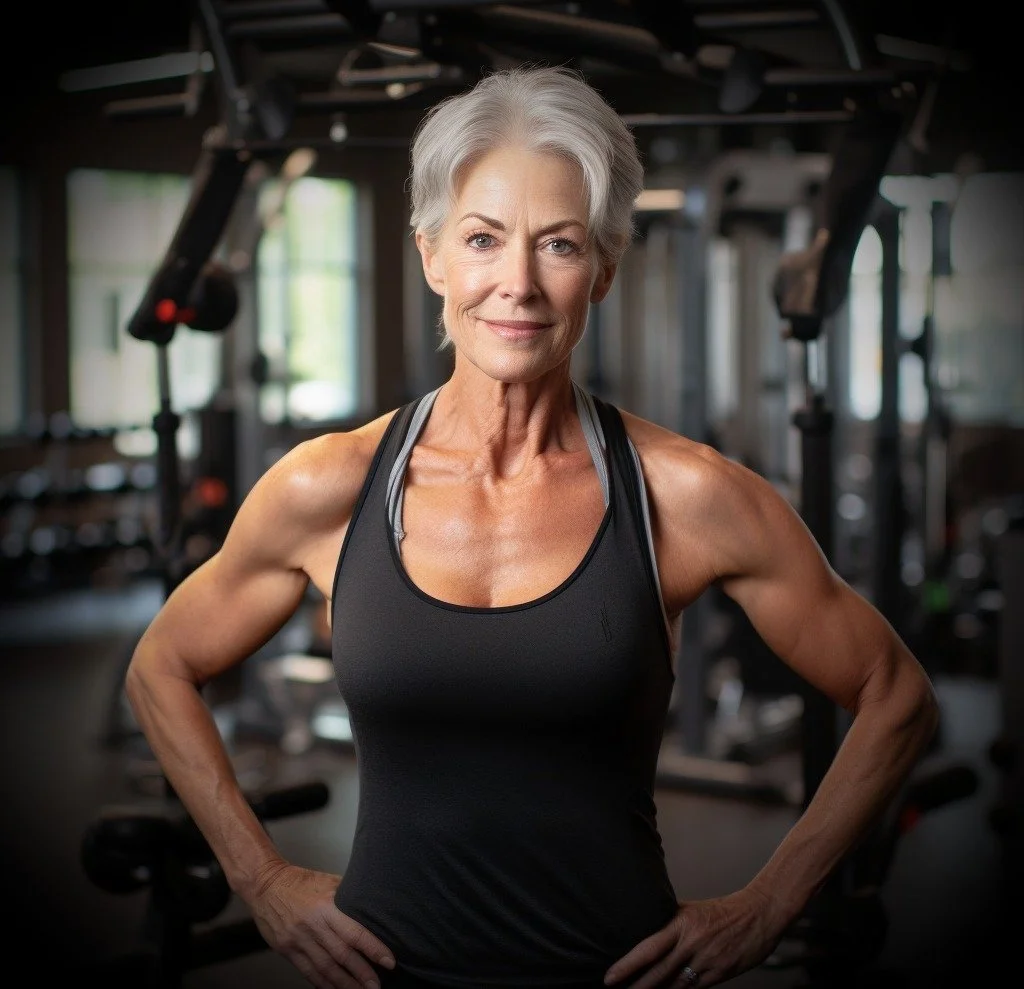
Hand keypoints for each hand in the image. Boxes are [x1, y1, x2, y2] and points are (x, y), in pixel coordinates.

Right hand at [247, 862, 395, 988]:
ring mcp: (298, 941)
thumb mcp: (327, 881)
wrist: (264, 884)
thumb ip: (347, 895)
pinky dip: (322, 984)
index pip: (354, 933)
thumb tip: (370, 905)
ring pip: (325, 969)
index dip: (373, 949)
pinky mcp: (286, 950)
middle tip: (376, 986)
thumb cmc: (299, 881)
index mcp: (325, 907)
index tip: (388, 961)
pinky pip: (307, 972)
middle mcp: (312, 926)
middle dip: (361, 973)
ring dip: (344, 984)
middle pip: (341, 955)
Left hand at [603, 887, 781, 987]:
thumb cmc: (723, 911)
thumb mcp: (692, 909)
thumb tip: (646, 929)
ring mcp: (707, 962)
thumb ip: (670, 921)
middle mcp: (692, 944)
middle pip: (658, 972)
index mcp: (682, 924)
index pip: (649, 948)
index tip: (610, 977)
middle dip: (636, 986)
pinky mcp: (720, 975)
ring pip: (675, 985)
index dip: (628, 964)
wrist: (760, 914)